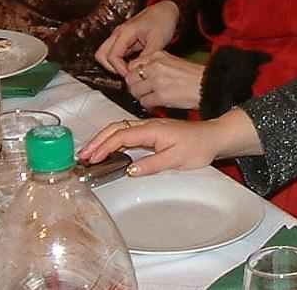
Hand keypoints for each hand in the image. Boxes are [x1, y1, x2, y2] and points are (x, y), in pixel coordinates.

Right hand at [78, 108, 263, 175]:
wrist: (214, 137)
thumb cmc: (198, 147)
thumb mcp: (176, 160)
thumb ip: (152, 165)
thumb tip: (129, 171)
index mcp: (153, 130)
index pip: (122, 136)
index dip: (104, 147)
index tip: (91, 159)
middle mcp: (149, 125)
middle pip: (116, 129)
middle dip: (97, 141)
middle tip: (82, 156)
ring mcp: (150, 127)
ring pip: (120, 129)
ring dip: (103, 139)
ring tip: (89, 153)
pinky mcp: (153, 131)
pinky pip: (128, 132)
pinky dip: (114, 139)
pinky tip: (108, 149)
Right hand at [95, 1, 180, 76]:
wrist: (166, 10)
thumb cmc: (163, 21)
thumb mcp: (159, 41)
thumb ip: (146, 56)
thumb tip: (137, 70)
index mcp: (126, 32)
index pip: (112, 56)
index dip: (120, 69)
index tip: (131, 75)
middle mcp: (118, 33)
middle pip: (101, 55)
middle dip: (111, 67)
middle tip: (127, 74)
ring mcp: (119, 35)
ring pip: (104, 54)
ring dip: (113, 64)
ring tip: (129, 70)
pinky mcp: (123, 39)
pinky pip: (114, 52)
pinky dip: (118, 61)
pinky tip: (132, 65)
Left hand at [125, 51, 203, 109]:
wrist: (209, 85)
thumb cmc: (194, 76)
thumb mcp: (172, 62)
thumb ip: (155, 65)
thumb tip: (139, 75)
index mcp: (158, 55)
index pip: (133, 64)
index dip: (134, 75)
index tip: (138, 81)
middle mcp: (156, 66)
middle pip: (130, 78)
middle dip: (134, 86)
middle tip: (143, 91)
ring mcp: (157, 81)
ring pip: (134, 91)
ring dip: (141, 97)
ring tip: (151, 98)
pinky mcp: (161, 96)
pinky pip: (144, 103)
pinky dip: (148, 106)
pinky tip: (157, 103)